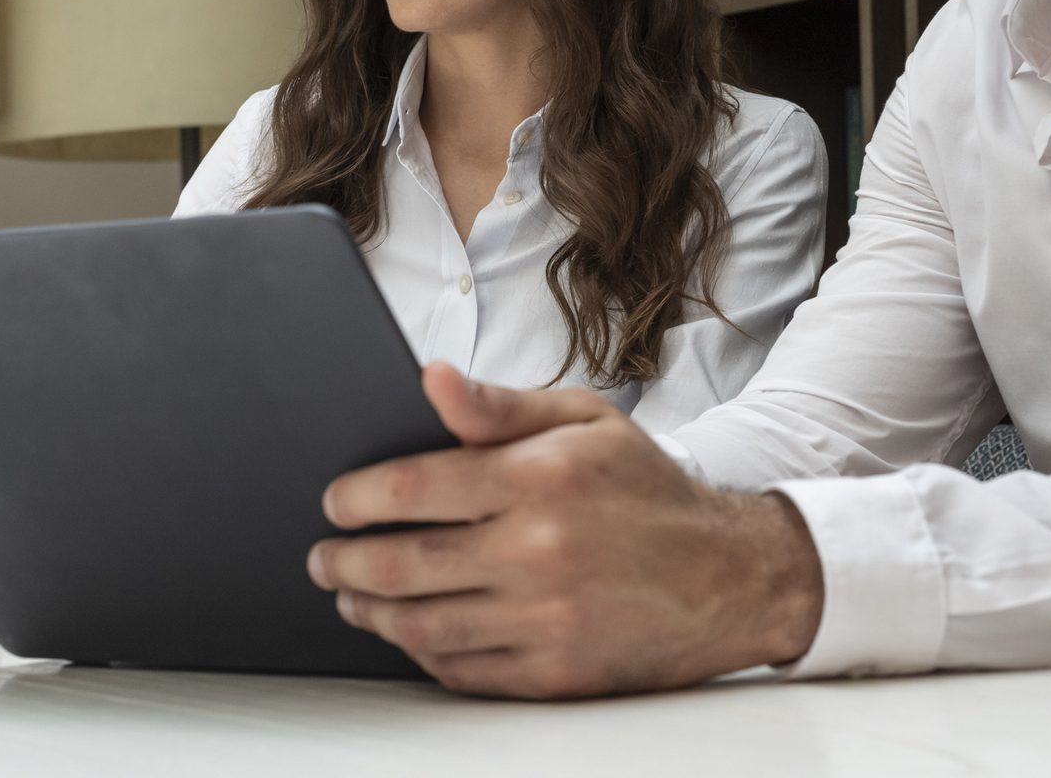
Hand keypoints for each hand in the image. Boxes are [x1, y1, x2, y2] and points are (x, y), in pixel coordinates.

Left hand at [306, 362, 823, 697]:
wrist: (728, 577)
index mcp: (539, 478)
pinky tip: (409, 632)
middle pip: (400, 563)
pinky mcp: (554, 673)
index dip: (353, 498)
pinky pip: (460, 669)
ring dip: (368, 612)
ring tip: (351, 598)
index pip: (410, 488)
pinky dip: (420, 652)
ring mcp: (545, 619)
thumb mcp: (584, 420)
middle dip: (342, 562)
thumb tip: (428, 377)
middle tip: (322, 557)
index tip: (335, 501)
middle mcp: (538, 550)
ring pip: (419, 625)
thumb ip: (498, 404)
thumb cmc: (647, 491)